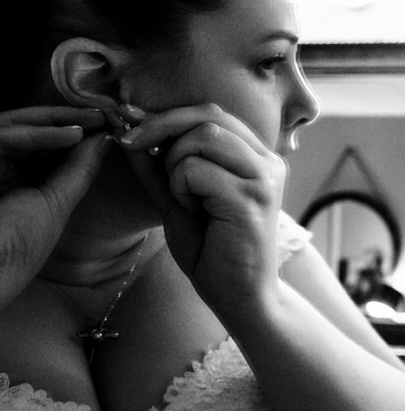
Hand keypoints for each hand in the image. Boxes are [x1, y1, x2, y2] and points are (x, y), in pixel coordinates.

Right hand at [0, 106, 109, 307]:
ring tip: (95, 120)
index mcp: (13, 176)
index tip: (108, 124)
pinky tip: (72, 135)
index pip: (44, 143)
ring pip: (15, 124)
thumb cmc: (20, 248)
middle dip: (68, 119)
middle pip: (29, 128)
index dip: (74, 131)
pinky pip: (4, 137)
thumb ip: (78, 169)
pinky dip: (39, 134)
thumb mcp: (56, 203)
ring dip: (57, 120)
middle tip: (104, 113)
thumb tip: (104, 140)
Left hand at [118, 104, 287, 315]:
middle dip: (162, 130)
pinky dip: (182, 189)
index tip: (132, 130)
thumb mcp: (179, 200)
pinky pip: (196, 170)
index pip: (213, 113)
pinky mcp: (250, 199)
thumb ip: (159, 168)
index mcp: (257, 158)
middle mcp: (268, 162)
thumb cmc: (213, 251)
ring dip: (176, 165)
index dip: (169, 116)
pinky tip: (195, 213)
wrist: (240, 297)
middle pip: (208, 116)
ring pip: (202, 137)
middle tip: (137, 150)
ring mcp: (263, 179)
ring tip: (185, 198)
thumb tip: (129, 130)